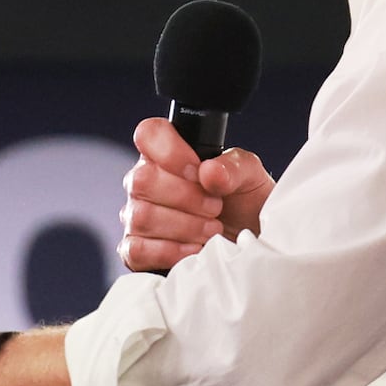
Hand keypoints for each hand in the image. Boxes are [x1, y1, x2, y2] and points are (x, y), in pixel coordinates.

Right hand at [120, 119, 271, 272]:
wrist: (249, 243)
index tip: (197, 171)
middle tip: (214, 206)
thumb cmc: (245, 204)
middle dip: (186, 197)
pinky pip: (136, 250)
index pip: (149, 134)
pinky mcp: (136, 251)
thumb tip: (208, 171)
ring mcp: (136, 216)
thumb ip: (234, 166)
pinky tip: (193, 249)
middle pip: (142, 181)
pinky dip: (170, 251)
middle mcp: (144, 182)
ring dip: (184, 226)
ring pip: (141, 216)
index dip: (170, 151)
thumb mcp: (250, 177)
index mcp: (167, 155)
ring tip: (211, 229)